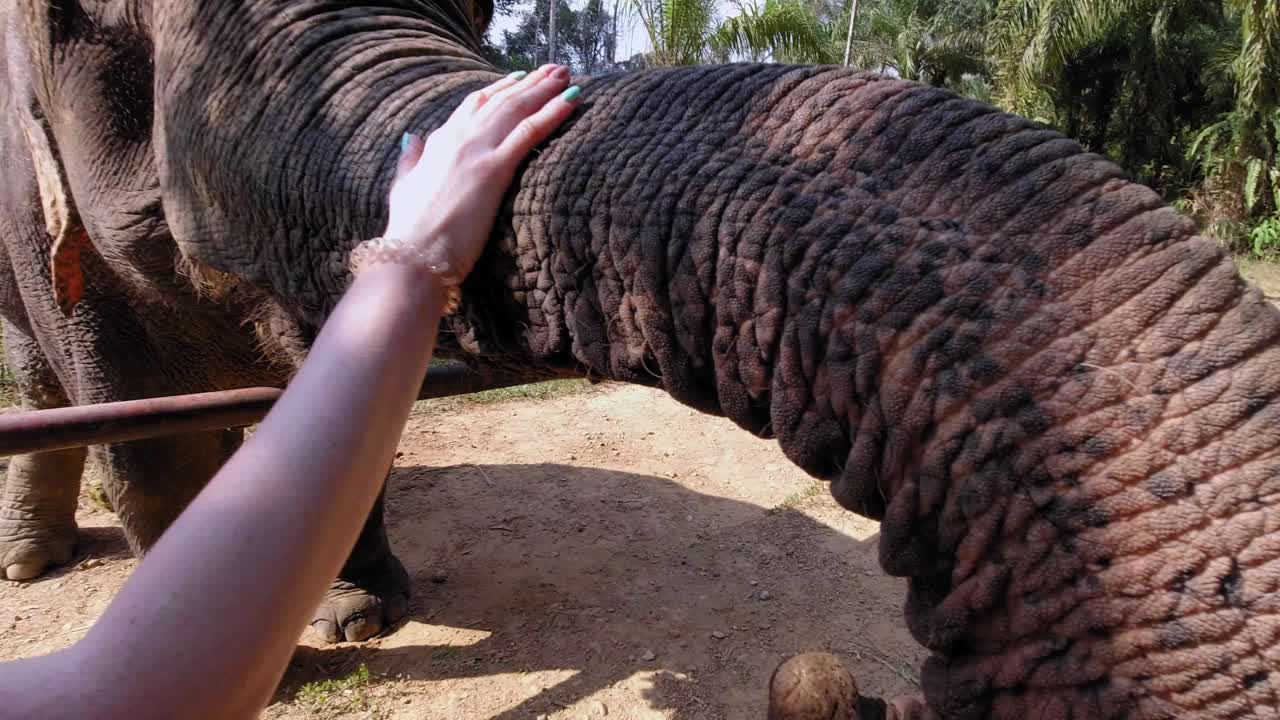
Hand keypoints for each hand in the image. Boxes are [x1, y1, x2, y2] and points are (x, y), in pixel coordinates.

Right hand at [383, 64, 580, 281]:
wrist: (412, 254)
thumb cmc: (409, 229)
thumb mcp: (403, 186)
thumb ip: (410, 159)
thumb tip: (412, 137)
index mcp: (440, 141)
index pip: (474, 104)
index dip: (499, 90)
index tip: (520, 79)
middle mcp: (460, 138)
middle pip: (501, 100)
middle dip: (530, 82)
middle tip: (555, 69)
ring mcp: (477, 150)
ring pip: (517, 109)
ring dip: (545, 88)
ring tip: (566, 74)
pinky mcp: (494, 169)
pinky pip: (530, 132)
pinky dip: (553, 112)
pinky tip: (572, 100)